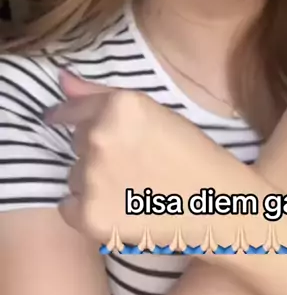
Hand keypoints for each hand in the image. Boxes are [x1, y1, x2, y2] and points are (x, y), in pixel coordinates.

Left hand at [46, 72, 245, 245]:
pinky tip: (122, 210)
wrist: (220, 207)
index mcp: (120, 106)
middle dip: (98, 151)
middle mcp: (101, 138)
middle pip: (77, 143)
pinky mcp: (92, 216)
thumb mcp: (155, 113)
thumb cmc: (194, 156)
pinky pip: (70, 208)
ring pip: (75, 176)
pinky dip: (89, 210)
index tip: (59, 120)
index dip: (67, 116)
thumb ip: (101, 95)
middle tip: (136, 164)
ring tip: (135, 189)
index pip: (73, 109)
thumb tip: (61, 78)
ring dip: (95, 182)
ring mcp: (94, 179)